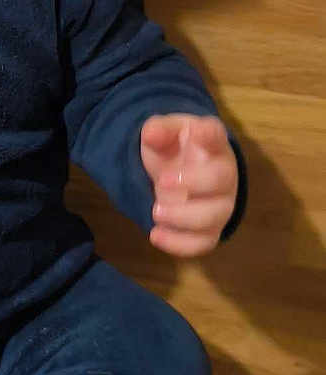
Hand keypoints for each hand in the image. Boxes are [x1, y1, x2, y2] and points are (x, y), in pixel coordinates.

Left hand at [140, 114, 237, 256]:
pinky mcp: (210, 230)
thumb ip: (158, 130)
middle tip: (161, 182)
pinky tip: (156, 235)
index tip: (197, 131)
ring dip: (182, 216)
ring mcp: (220, 205)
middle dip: (191, 182)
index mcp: (212, 144)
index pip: (217, 135)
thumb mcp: (165, 134)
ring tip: (155, 210)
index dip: (209, 134)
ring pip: (212, 216)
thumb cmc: (177, 151)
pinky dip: (179, 243)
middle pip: (220, 179)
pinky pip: (202, 243)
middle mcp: (224, 174)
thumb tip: (151, 133)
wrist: (179, 175)